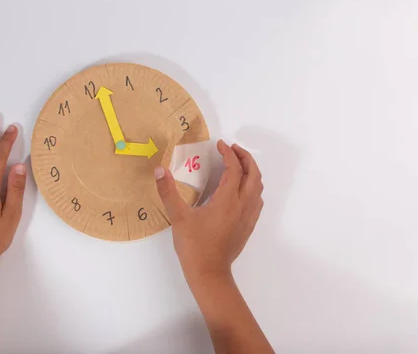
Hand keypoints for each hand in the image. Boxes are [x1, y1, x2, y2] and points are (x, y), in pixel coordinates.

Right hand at [154, 140, 262, 279]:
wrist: (209, 273)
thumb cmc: (194, 246)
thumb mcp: (178, 217)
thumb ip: (168, 192)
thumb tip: (159, 170)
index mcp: (227, 200)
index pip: (234, 169)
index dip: (228, 153)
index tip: (220, 144)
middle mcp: (242, 205)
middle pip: (253, 174)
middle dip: (245, 158)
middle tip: (232, 149)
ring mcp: (248, 217)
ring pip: (258, 187)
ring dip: (251, 172)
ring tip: (238, 165)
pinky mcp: (248, 226)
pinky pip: (257, 200)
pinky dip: (253, 188)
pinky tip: (242, 190)